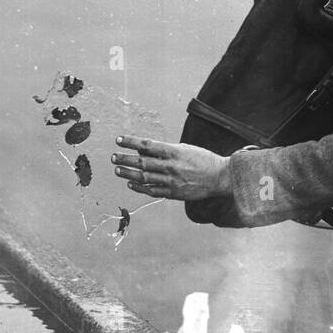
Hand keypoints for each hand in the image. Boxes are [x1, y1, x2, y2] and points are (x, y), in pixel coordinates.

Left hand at [112, 135, 230, 199]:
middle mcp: (170, 166)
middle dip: (125, 158)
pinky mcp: (173, 193)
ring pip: (144, 177)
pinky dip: (139, 187)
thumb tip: (144, 149)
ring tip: (117, 169)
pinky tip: (131, 183)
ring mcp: (171, 181)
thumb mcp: (185, 148)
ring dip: (128, 173)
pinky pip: (152, 190)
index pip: (147, 145)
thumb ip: (165, 150)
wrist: (220, 177)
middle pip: (142, 162)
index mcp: (174, 152)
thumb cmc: (203, 160)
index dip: (131, 142)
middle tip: (113, 157)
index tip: (119, 140)